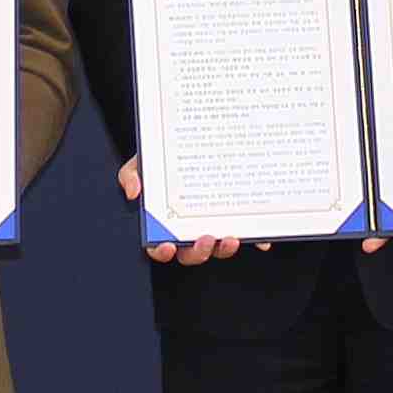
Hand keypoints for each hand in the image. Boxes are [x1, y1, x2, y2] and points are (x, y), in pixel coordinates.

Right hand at [125, 157, 249, 264]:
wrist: (192, 138)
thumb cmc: (164, 158)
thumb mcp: (143, 161)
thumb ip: (131, 175)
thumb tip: (133, 192)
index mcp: (164, 223)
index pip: (159, 245)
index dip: (161, 251)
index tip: (166, 246)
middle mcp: (189, 229)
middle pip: (192, 253)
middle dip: (199, 252)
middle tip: (205, 239)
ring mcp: (214, 226)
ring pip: (218, 249)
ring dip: (224, 249)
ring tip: (230, 237)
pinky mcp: (236, 221)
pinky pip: (247, 237)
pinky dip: (255, 241)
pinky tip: (261, 240)